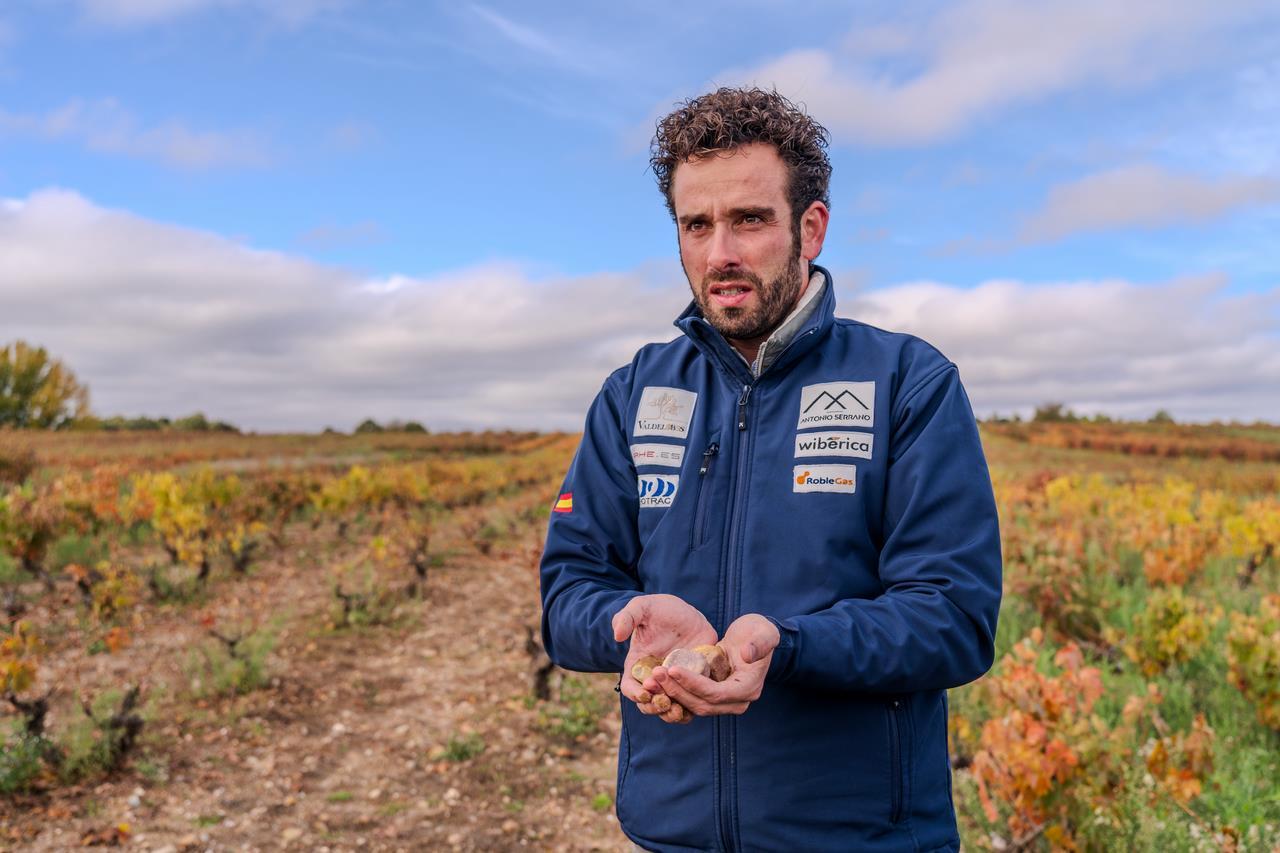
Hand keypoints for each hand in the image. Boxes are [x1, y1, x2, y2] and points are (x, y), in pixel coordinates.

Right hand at [613, 594, 716, 723]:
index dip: (634, 694)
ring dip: (672, 714)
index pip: (630, 687)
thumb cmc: (659, 609)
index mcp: (637, 666)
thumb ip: (626, 617)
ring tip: (679, 710)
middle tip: (665, 701)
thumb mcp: (642, 607)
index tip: (645, 692)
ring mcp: (674, 683)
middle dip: (654, 707)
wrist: (687, 613)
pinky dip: (693, 708)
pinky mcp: (693, 682)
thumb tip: (617, 636)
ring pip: (670, 709)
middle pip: (649, 704)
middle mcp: (654, 679)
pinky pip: (692, 702)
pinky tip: (698, 703)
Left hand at [652, 613, 778, 716]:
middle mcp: (738, 702)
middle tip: (657, 674)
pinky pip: (691, 701)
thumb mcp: (763, 631)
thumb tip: (747, 655)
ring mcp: (725, 703)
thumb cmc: (757, 632)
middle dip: (677, 690)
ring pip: (694, 706)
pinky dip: (675, 694)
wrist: (751, 638)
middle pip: (702, 704)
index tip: (673, 669)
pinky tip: (659, 682)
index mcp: (749, 688)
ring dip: (673, 693)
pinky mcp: (712, 699)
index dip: (693, 684)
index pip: (716, 693)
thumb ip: (759, 643)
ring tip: (654, 677)